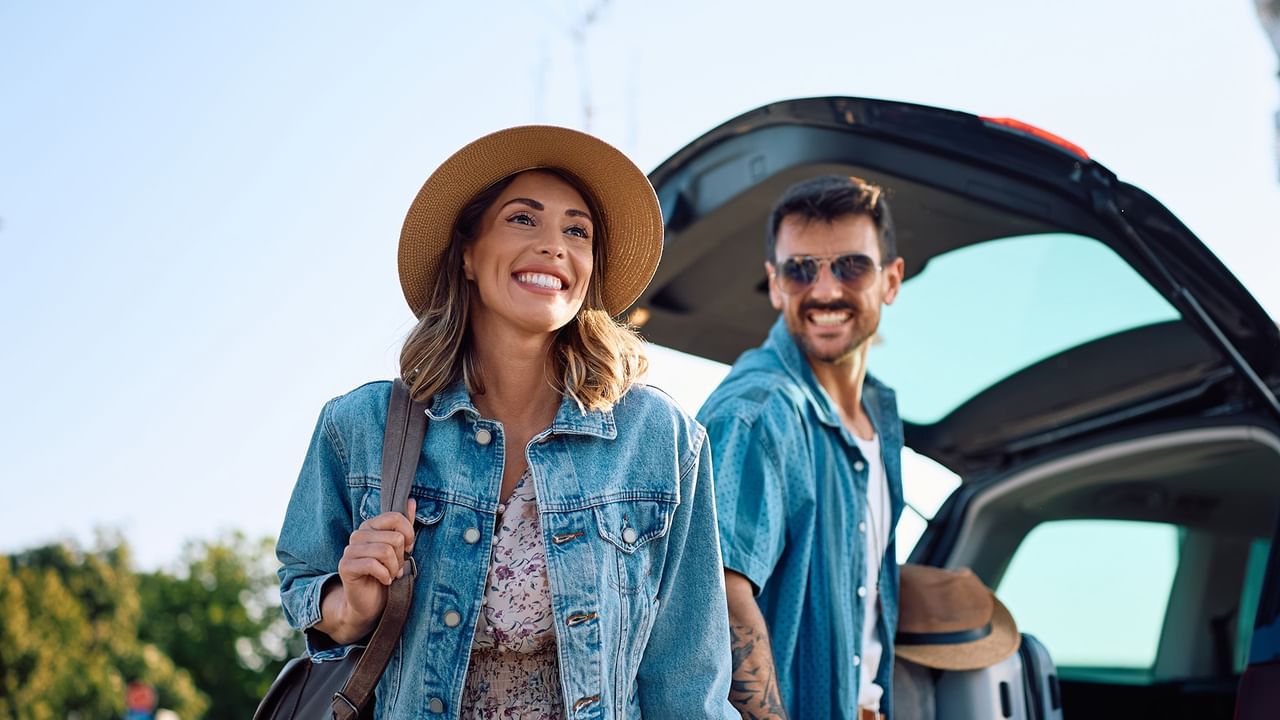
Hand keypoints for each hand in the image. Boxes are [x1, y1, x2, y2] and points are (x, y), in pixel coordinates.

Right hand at [334, 498, 415, 635]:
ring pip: (385, 551)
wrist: (369, 603)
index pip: (395, 517)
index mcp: (370, 526)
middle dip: (400, 557)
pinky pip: (373, 565)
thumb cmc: (385, 574)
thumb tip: (412, 501)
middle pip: (394, 537)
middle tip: (396, 568)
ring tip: (390, 575)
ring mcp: (349, 550)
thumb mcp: (399, 549)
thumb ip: (404, 525)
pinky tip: (384, 581)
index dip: (408, 534)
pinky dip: (385, 575)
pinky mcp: (345, 566)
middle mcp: (358, 534)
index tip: (407, 549)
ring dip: (394, 568)